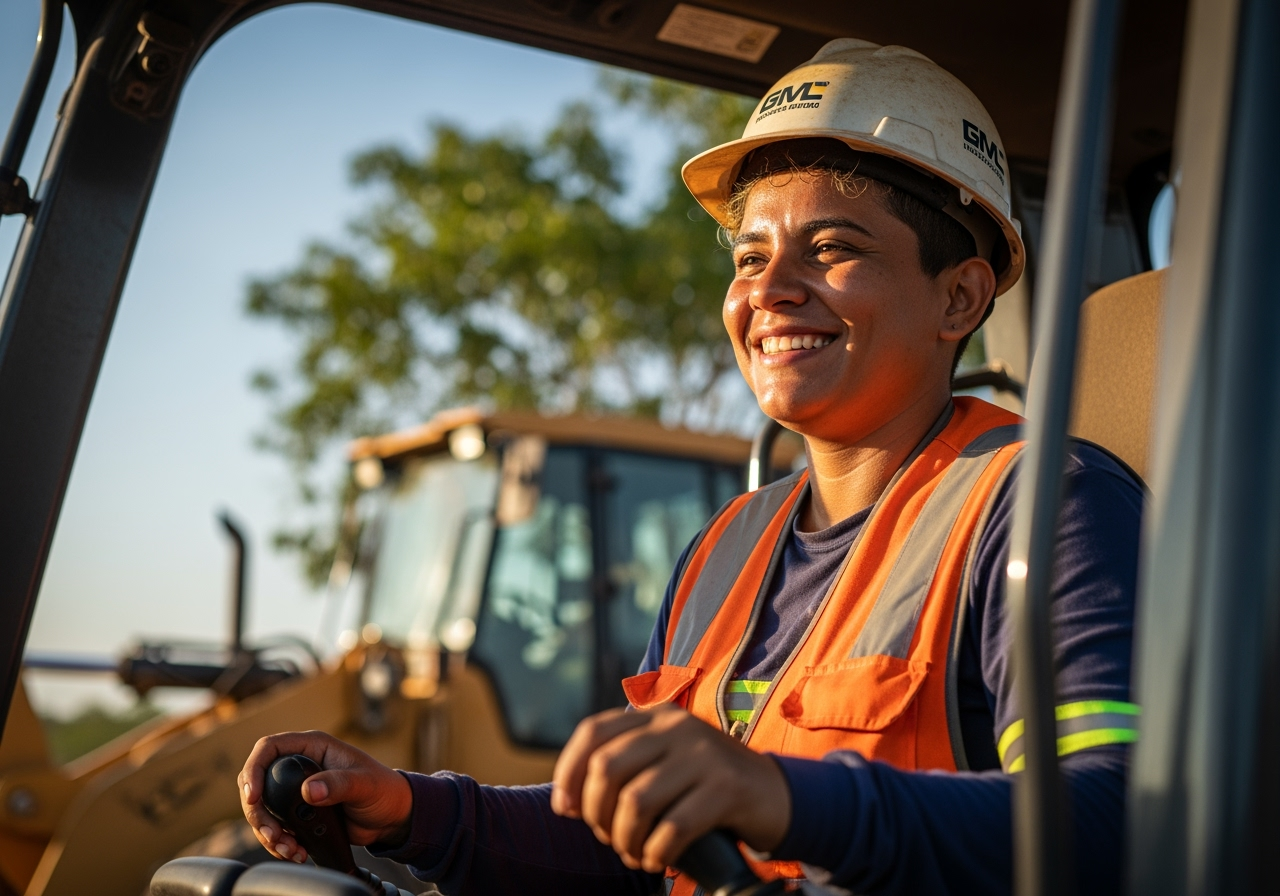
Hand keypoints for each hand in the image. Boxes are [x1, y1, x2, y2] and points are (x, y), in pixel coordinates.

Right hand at [238, 730, 412, 862]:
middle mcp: (300, 765)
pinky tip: (295, 851)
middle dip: (258, 812)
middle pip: (257, 781)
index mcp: (313, 747)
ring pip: (263, 809)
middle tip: (272, 834)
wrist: (390, 815)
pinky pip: (276, 826)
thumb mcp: (364, 784)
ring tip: (289, 848)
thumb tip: (310, 791)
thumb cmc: (383, 789)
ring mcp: (296, 789)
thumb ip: (339, 784)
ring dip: (268, 832)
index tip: (253, 797)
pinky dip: (279, 842)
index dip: (254, 769)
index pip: (269, 748)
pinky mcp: (298, 812)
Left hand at [550, 704, 790, 872]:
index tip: (566, 808)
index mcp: (657, 716)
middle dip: (596, 814)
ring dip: (625, 839)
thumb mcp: (666, 762)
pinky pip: (672, 827)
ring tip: (634, 852)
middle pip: (607, 767)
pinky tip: (658, 859)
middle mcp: (677, 726)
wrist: (775, 795)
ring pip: (635, 801)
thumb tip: (565, 802)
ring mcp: (703, 754)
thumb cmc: (707, 787)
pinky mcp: (726, 787)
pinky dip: (656, 852)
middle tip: (609, 837)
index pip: (593, 732)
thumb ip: (624, 768)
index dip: (568, 772)